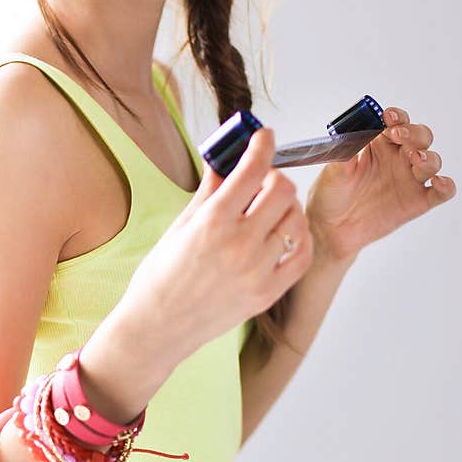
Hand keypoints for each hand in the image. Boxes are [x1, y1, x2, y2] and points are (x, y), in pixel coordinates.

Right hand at [117, 127, 312, 368]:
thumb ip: (209, 190)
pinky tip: (283, 234)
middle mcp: (239, 244)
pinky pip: (302, 255)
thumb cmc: (161, 276)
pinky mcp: (268, 293)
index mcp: (212, 221)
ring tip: (269, 210)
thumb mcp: (180, 225)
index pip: (252, 169)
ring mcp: (257, 270)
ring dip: (286, 207)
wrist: (158, 326)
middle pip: (282, 190)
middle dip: (273, 177)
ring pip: (296, 220)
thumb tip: (224, 159)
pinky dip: (299, 238)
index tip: (264, 136)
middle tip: (261, 181)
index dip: (262, 145)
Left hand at [305, 106, 456, 262]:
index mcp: (378, 143)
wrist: (331, 229)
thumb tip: (351, 132)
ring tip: (415, 158)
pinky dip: (446, 185)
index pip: (395, 122)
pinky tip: (438, 182)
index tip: (388, 117)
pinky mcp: (418, 201)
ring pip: (433, 160)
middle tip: (398, 136)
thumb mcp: (333, 170)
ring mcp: (410, 179)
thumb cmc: (330, 195)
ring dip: (428, 156)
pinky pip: (442, 192)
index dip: (396, 116)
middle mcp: (398, 158)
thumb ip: (345, 150)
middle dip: (414, 133)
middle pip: (420, 136)